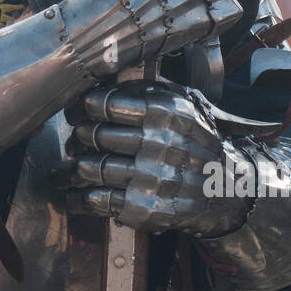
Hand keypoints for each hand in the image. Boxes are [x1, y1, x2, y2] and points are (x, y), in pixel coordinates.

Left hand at [53, 82, 250, 236]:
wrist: (227, 190)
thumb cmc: (196, 142)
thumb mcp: (182, 105)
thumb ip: (144, 92)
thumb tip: (96, 83)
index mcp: (164, 111)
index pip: (102, 103)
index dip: (81, 108)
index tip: (75, 114)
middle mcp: (158, 142)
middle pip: (92, 135)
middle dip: (77, 139)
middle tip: (73, 143)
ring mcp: (151, 177)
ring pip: (90, 168)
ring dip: (70, 171)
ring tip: (62, 172)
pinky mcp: (144, 207)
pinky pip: (97, 200)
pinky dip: (79, 200)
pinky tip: (73, 197)